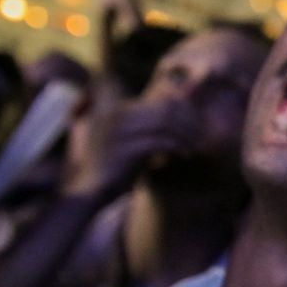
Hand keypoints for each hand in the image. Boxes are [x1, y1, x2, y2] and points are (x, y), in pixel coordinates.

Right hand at [62, 96, 197, 199]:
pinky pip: (161, 142)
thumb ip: (145, 122)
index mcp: (115, 107)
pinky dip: (177, 147)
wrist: (88, 190)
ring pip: (165, 123)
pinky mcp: (124, 149)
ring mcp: (118, 131)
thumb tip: (178, 107)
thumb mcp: (127, 137)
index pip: (158, 96)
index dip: (182, 105)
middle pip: (166, 107)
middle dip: (188, 122)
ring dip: (185, 135)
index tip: (194, 121)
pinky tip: (184, 155)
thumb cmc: (114, 165)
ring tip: (193, 147)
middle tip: (199, 137)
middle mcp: (115, 114)